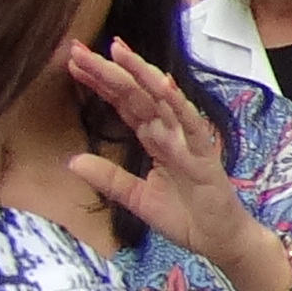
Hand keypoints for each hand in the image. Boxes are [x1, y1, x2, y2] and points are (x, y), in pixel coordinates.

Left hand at [61, 41, 271, 286]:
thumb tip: (72, 161)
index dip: (100, 83)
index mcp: (154, 139)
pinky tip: (162, 83)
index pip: (123, 104)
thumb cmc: (185, 217)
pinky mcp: (204, 155)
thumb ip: (109, 178)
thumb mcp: (136, 199)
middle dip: (109, 70)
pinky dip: (178, 104)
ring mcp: (188, 140)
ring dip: (140, 74)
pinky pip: (191, 124)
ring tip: (116, 51)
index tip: (74, 62)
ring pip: (162, 99)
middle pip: (136, 94)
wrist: (219, 241)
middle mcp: (170, 132)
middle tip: (79, 49)